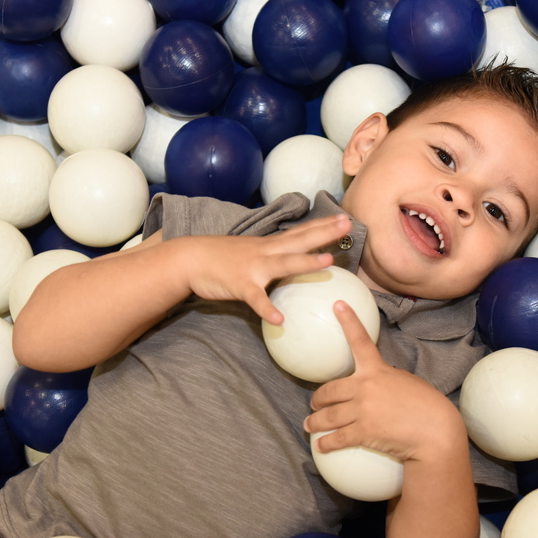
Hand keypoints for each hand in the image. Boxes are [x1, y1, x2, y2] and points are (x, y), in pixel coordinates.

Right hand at [181, 214, 352, 324]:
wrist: (190, 258)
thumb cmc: (221, 258)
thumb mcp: (251, 252)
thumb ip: (272, 256)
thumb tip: (291, 263)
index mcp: (269, 245)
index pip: (301, 232)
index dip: (323, 225)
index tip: (345, 217)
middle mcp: (265, 252)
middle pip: (300, 240)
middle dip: (324, 232)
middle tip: (348, 223)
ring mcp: (253, 268)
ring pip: (283, 263)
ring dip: (306, 262)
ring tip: (328, 262)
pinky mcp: (239, 285)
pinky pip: (256, 299)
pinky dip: (267, 309)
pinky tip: (279, 320)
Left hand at [304, 301, 466, 463]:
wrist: (436, 433)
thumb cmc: (428, 409)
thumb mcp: (407, 384)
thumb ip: (387, 382)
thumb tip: (376, 388)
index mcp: (378, 370)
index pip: (360, 340)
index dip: (348, 321)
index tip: (338, 304)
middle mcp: (365, 387)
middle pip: (329, 391)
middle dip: (317, 399)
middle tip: (314, 405)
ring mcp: (363, 409)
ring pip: (327, 416)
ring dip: (314, 422)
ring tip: (309, 426)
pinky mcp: (363, 431)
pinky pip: (337, 437)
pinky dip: (326, 443)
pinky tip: (321, 446)